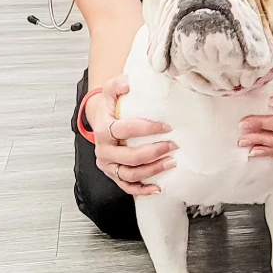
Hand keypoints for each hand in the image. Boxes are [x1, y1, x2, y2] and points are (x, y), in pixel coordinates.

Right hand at [88, 75, 177, 195]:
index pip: (125, 130)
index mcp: (103, 129)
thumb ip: (117, 84)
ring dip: (153, 170)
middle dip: (154, 152)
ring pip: (131, 174)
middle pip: (130, 156)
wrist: (98, 122)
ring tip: (172, 162)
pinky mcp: (113, 174)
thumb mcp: (109, 91)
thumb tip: (129, 83)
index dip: (147, 129)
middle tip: (174, 145)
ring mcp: (108, 165)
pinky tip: (158, 188)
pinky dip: (143, 190)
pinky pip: (127, 187)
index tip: (167, 127)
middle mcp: (103, 150)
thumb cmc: (109, 107)